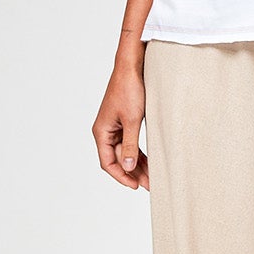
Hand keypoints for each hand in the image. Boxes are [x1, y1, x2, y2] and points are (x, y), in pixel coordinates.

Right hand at [92, 64, 149, 190]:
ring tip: (152, 177)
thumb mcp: (132, 120)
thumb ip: (131, 145)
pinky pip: (130, 142)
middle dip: (133, 173)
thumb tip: (128, 167)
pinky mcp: (124, 122)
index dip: (121, 176)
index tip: (135, 186)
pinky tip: (150, 161)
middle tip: (150, 184)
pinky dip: (139, 152)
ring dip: (138, 164)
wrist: (133, 67)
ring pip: (125, 152)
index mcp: (101, 132)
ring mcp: (114, 127)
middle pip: (118, 159)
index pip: (108, 163)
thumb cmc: (129, 89)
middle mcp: (105, 131)